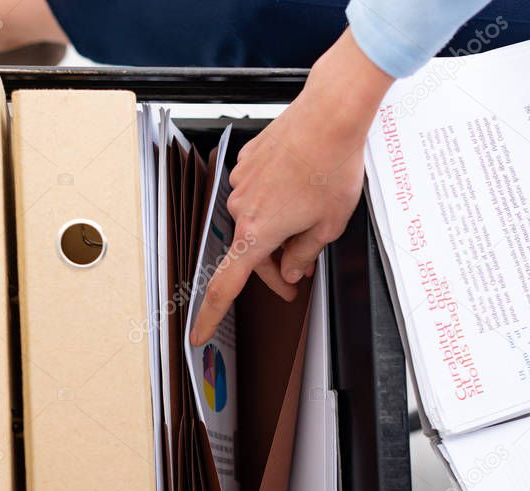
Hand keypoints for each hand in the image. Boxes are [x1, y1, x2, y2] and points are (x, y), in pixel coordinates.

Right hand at [191, 28, 393, 344]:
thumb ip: (304, 255)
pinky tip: (299, 190)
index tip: (197, 334)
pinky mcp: (247, 163)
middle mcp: (241, 209)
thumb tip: (292, 271)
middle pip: (248, 253)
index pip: (225, 285)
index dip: (209, 315)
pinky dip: (274, 202)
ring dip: (276, 231)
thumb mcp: (329, 225)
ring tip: (310, 220)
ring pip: (253, 223)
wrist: (329, 115)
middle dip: (274, 268)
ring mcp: (241, 184)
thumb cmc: (332, 165)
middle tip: (299, 276)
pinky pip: (257, 194)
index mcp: (257, 232)